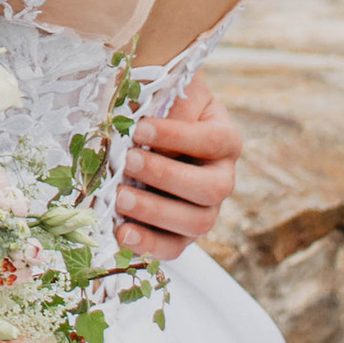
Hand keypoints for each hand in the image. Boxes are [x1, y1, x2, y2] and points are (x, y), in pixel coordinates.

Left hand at [114, 77, 240, 263]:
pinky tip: (121, 231)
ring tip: (119, 197)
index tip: (140, 128)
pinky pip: (173, 248)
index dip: (178, 137)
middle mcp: (221, 178)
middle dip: (166, 176)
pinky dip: (148, 244)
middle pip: (210, 188)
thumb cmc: (157, 108)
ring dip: (155, 211)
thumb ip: (166, 105)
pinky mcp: (180, 234)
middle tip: (128, 162)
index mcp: (224, 140)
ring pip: (196, 223)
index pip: (212, 140)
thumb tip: (147, 131)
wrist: (144, 134)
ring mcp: (204, 210)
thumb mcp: (165, 94)